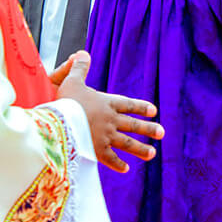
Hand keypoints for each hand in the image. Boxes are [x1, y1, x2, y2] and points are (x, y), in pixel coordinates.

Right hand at [55, 51, 163, 172]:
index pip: (129, 105)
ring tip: (153, 154)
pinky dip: (118, 164)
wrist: (59, 122)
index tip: (153, 111)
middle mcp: (111, 120)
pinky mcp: (97, 151)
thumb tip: (83, 53)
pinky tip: (126, 169)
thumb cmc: (64, 101)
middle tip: (161, 133)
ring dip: (141, 149)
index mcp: (107, 104)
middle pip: (133, 125)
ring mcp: (106, 136)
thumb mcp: (71, 81)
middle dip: (148, 129)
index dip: (141, 107)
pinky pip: (111, 159)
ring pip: (128, 143)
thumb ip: (79, 68)